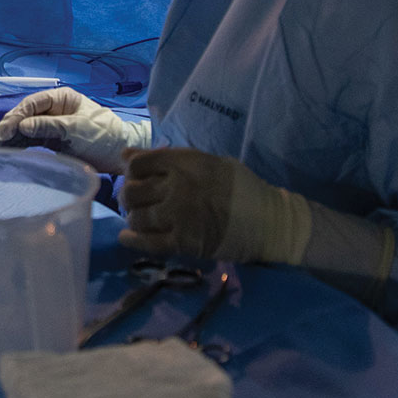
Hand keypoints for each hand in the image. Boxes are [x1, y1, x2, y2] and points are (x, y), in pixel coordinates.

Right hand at [0, 87, 149, 172]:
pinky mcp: (52, 141)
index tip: (5, 131)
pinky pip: (31, 141)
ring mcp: (52, 125)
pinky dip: (19, 146)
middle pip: (25, 116)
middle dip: (10, 127)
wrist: (120, 154)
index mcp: (61, 98)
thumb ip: (48, 126)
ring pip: (25, 129)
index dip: (16, 116)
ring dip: (11, 138)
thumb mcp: (75, 130)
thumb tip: (23, 126)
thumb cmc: (103, 136)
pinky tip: (7, 152)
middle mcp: (54, 109)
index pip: (32, 103)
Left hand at [119, 148, 315, 263]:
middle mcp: (178, 185)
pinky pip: (148, 243)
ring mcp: (179, 215)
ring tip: (139, 220)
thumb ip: (169, 158)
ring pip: (137, 217)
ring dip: (133, 219)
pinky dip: (133, 240)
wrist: (270, 222)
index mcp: (185, 162)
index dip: (132, 171)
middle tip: (135, 202)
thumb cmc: (242, 188)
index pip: (138, 163)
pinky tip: (128, 237)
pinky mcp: (184, 242)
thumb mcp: (208, 163)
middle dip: (129, 197)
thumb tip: (127, 155)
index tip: (137, 178)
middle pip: (133, 191)